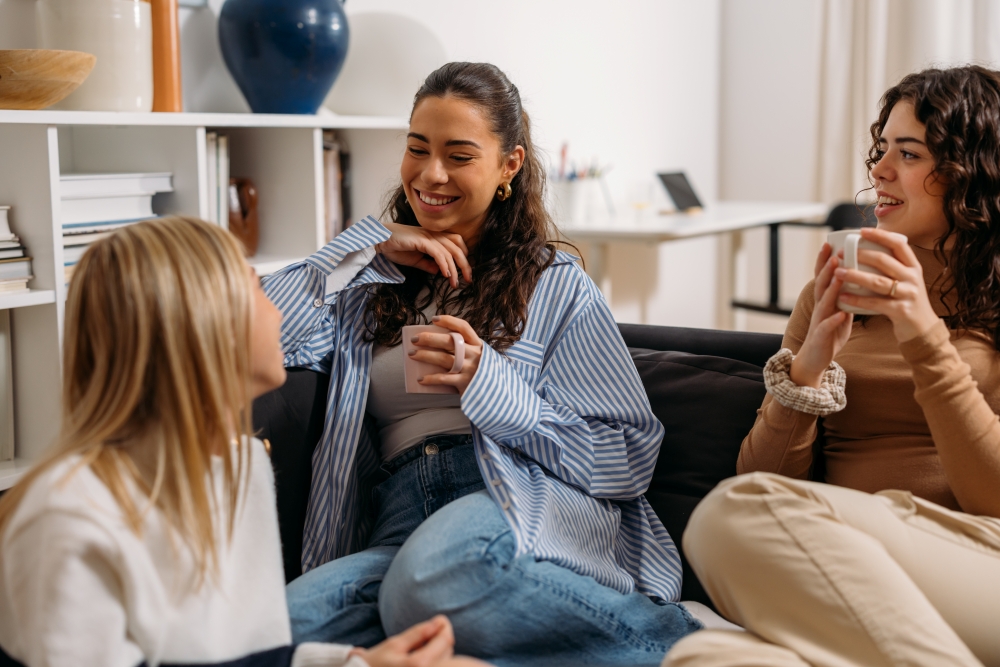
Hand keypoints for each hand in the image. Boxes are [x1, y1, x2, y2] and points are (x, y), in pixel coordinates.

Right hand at [350, 615, 454, 666]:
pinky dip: (437, 662)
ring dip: (441, 653)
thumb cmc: (377, 663)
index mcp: (419, 664)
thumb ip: (419, 633)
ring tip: (422, 650)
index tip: (439, 620)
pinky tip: (423, 661)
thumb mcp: (395, 644)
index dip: (445, 627)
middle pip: (450, 653)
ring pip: (448, 663)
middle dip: (442, 640)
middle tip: (429, 635)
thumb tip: (439, 622)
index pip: (445, 640)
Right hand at [377, 222, 471, 288]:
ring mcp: (428, 236)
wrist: (380, 241)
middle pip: (457, 247)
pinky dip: (444, 264)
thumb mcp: (415, 259)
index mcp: (434, 237)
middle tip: (469, 280)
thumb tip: (439, 271)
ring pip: (450, 252)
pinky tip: (446, 275)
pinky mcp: (421, 240)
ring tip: (455, 283)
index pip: (457, 243)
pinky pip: (438, 252)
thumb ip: (428, 264)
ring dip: (455, 269)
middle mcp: (434, 235)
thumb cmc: (396, 247)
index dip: (464, 256)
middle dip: (465, 265)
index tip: (465, 272)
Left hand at [410, 315, 482, 395]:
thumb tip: (438, 344)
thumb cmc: (483, 373)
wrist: (499, 395)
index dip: (448, 321)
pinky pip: (444, 379)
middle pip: (449, 341)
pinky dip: (431, 378)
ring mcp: (470, 369)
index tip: (434, 319)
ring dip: (426, 355)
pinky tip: (421, 378)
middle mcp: (474, 355)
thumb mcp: (481, 357)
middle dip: (430, 338)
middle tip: (415, 339)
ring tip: (412, 354)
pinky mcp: (465, 384)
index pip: (463, 328)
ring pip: (444, 358)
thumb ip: (466, 350)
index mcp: (478, 345)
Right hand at [789, 242, 853, 387]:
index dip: (824, 261)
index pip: (823, 277)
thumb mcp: (839, 312)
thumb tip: (858, 280)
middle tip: (835, 252)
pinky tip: (840, 313)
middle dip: (827, 268)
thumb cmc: (829, 335)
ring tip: (839, 274)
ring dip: (831, 287)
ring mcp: (819, 321)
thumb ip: (846, 297)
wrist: (815, 360)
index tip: (829, 243)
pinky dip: (833, 320)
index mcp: (825, 301)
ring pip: (823, 301)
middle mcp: (819, 308)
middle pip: (822, 284)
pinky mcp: (821, 337)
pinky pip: (826, 327)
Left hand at [834, 227, 939, 342]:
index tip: (862, 231)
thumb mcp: (905, 280)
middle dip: (861, 255)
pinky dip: (858, 300)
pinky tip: (843, 296)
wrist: (922, 329)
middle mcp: (913, 278)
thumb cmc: (906, 301)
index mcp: (913, 267)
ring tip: (838, 272)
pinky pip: (876, 303)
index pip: (899, 245)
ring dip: (856, 276)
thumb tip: (868, 247)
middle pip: (885, 261)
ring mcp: (908, 294)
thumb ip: (892, 267)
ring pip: (879, 282)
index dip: (881, 236)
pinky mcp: (901, 311)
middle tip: (841, 253)